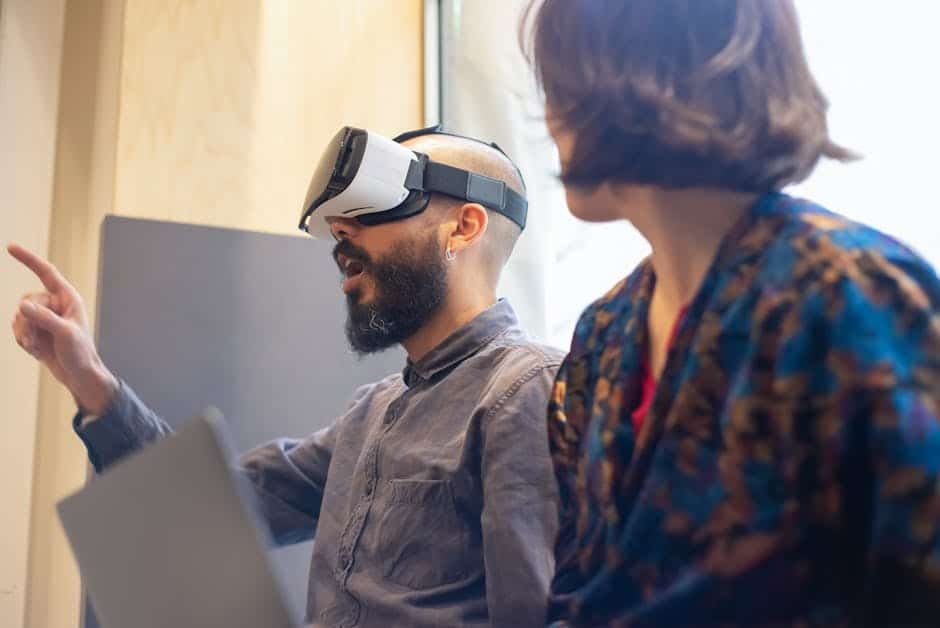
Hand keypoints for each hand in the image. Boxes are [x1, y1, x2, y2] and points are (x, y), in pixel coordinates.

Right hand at [8, 243, 117, 414]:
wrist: (78, 375)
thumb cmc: (80, 353)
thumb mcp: (64, 334)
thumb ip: (44, 318)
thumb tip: (22, 305)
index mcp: (68, 298)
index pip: (46, 273)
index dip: (29, 259)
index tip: (10, 247)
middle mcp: (55, 305)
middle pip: (27, 300)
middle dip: (27, 320)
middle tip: (35, 339)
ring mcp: (44, 317)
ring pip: (19, 315)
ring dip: (23, 333)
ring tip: (36, 347)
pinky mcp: (36, 330)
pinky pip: (18, 329)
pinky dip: (22, 340)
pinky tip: (36, 351)